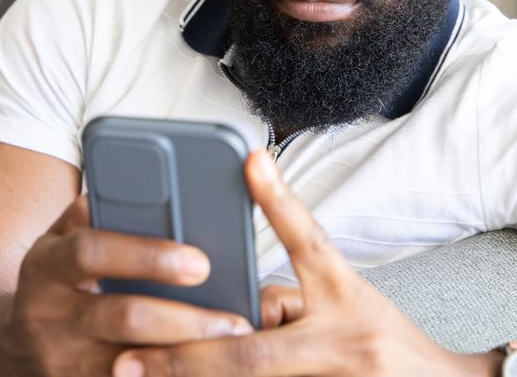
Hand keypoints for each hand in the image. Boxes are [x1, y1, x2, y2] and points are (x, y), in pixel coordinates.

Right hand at [6, 195, 254, 375]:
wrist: (10, 346)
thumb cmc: (57, 280)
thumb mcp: (61, 240)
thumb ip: (95, 214)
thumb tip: (142, 186)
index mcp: (46, 262)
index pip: (93, 251)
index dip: (147, 256)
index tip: (201, 262)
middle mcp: (47, 313)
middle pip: (122, 316)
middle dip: (184, 319)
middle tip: (234, 321)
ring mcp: (58, 360)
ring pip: (130, 363)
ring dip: (183, 358)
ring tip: (228, 350)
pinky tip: (197, 371)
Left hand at [113, 151, 498, 376]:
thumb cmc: (387, 340)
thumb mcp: (348, 296)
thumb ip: (293, 285)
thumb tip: (242, 287)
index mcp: (345, 297)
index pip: (310, 241)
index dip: (280, 201)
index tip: (250, 160)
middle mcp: (339, 344)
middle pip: (249, 354)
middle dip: (185, 359)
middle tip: (129, 362)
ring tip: (135, 376)